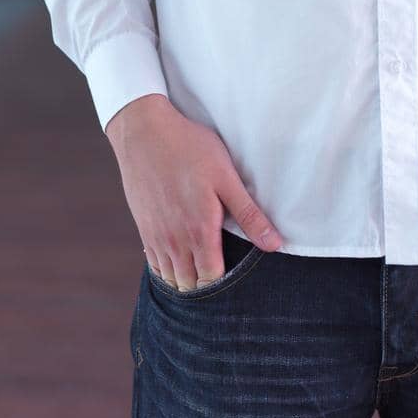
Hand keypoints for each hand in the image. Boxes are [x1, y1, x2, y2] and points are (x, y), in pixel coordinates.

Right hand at [105, 93, 283, 291]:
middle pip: (190, 285)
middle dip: (206, 285)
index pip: (212, 280)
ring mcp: (155, 236)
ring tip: (202, 265)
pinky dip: (167, 269)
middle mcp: (174, 241)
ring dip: (186, 279)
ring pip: (171, 279)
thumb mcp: (226, 177)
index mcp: (199, 230)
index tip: (235, 269)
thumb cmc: (190, 149)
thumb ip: (249, 215)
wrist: (144, 132)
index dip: (225, 281)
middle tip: (222, 268)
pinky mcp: (143, 228)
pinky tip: (179, 256)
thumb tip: (275, 245)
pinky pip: (154, 265)